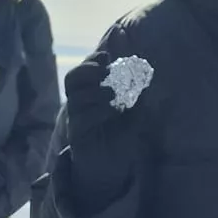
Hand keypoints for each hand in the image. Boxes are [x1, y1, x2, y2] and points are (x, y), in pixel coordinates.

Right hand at [62, 54, 136, 213]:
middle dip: (88, 68)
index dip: (95, 56)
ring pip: (75, 96)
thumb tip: (145, 67)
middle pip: (72, 79)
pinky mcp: (78, 136)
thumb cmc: (123, 137)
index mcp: (92, 93)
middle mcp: (80, 103)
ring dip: (95, 90)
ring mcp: (77, 119)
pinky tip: (113, 111)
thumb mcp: (137, 110)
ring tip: (113, 94)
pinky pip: (81, 118)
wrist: (114, 170)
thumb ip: (137, 90)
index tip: (112, 48)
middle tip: (106, 67)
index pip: (86, 68)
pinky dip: (98, 110)